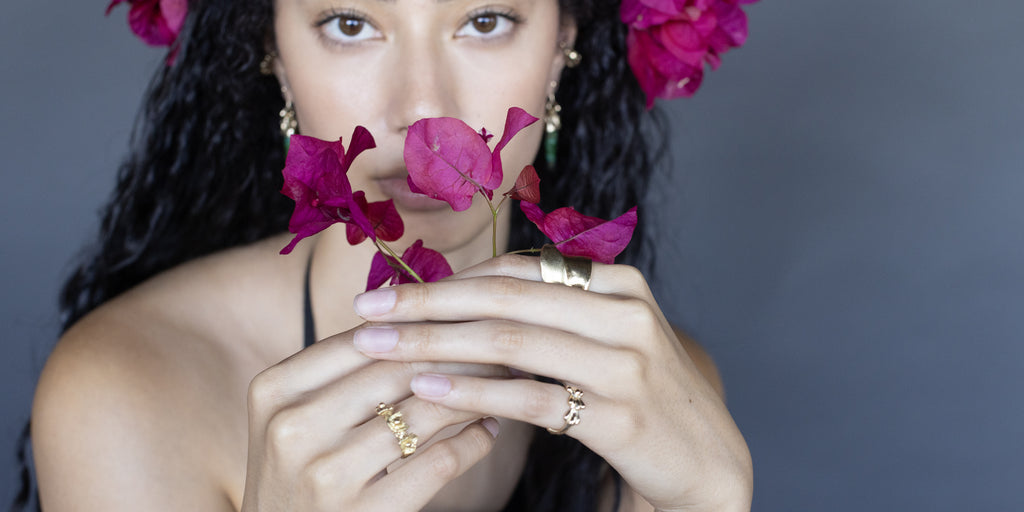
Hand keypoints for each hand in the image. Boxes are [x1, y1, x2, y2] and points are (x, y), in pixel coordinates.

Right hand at [240, 325, 503, 511]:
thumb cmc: (299, 477)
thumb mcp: (297, 418)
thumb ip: (344, 371)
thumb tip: (423, 310)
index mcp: (274, 389)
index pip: (362, 337)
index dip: (421, 322)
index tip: (467, 311)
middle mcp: (293, 427)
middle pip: (397, 369)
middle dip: (458, 351)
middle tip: (502, 340)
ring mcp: (327, 474)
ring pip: (424, 411)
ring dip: (476, 392)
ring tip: (505, 379)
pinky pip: (438, 461)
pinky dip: (472, 442)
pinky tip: (489, 429)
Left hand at [350, 255, 752, 511]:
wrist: (705, 459)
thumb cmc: (639, 395)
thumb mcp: (603, 339)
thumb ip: (549, 312)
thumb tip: (462, 295)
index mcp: (617, 283)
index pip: (517, 270)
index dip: (450, 279)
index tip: (392, 289)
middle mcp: (625, 312)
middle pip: (505, 297)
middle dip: (427, 303)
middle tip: (367, 310)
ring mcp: (627, 362)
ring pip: (512, 342)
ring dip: (436, 343)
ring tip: (380, 348)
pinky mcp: (620, 415)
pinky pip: (531, 398)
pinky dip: (473, 392)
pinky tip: (427, 389)